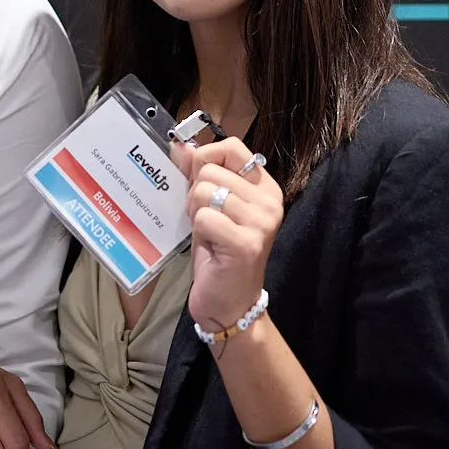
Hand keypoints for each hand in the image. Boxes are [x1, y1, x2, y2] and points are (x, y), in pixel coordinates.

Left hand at [173, 136, 284, 331]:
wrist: (229, 303)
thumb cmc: (218, 253)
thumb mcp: (208, 206)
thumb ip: (197, 174)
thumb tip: (179, 144)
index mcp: (264, 187)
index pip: (232, 147)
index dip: (206, 158)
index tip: (198, 181)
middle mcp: (269, 201)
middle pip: (210, 169)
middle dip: (195, 193)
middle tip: (206, 220)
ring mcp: (261, 222)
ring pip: (204, 191)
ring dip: (195, 213)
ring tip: (209, 233)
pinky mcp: (246, 243)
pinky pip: (204, 217)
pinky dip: (198, 231)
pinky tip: (211, 247)